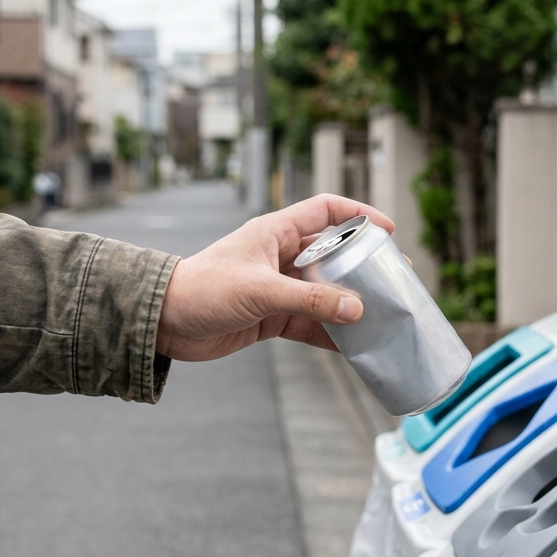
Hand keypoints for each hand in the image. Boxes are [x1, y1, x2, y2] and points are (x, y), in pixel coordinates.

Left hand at [155, 194, 394, 360]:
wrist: (163, 322)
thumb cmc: (203, 290)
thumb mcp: (261, 292)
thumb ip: (310, 302)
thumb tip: (356, 310)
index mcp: (276, 232)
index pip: (326, 211)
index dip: (358, 215)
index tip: (388, 231)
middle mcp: (280, 256)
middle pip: (333, 254)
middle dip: (363, 267)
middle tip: (394, 280)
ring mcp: (277, 287)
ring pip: (325, 292)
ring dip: (349, 304)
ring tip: (382, 315)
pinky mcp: (270, 316)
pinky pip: (310, 322)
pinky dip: (330, 332)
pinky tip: (352, 346)